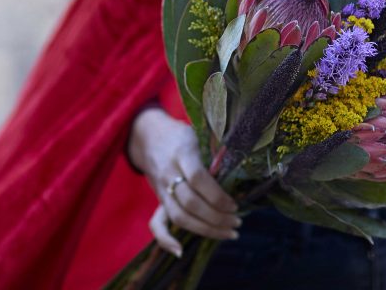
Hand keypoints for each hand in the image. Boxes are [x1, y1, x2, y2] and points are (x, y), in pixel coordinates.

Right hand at [128, 108, 240, 256]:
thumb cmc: (179, 134)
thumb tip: (237, 176)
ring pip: (180, 217)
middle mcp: (169, 172)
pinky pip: (156, 223)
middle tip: (237, 222)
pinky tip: (181, 251)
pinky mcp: (158, 199)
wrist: (147, 135)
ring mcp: (161, 188)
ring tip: (229, 233)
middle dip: (218, 218)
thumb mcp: (197, 135)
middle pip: (191, 203)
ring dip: (206, 230)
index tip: (235, 204)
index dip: (218, 196)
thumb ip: (212, 154)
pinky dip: (166, 240)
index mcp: (182, 152)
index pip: (198, 179)